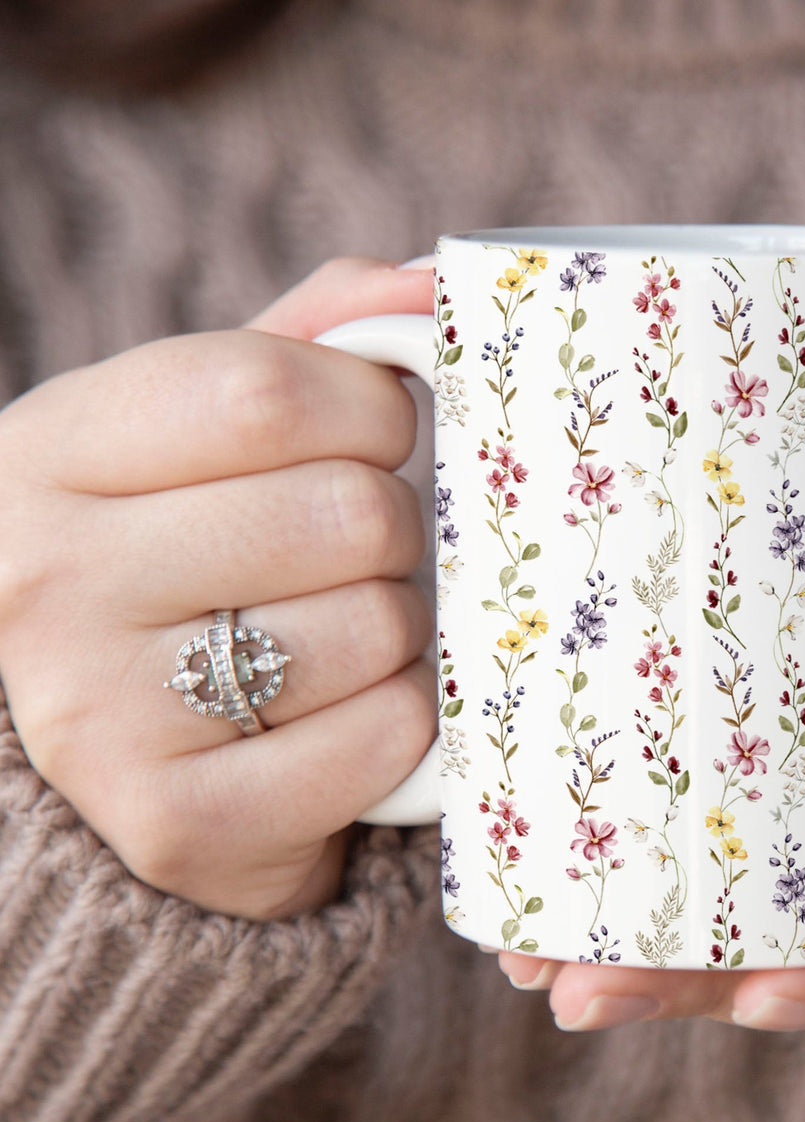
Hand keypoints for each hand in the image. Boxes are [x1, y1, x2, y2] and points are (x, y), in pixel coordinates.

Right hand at [0, 258, 434, 918]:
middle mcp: (44, 581)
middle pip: (342, 512)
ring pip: (375, 626)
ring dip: (401, 627)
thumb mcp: (213, 431)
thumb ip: (313, 339)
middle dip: (392, 527)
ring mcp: (99, 717)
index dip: (372, 409)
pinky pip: (387, 736)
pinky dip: (409, 720)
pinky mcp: (179, 824)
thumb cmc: (199, 555)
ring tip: (345, 634)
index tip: (381, 435)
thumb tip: (428, 282)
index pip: (264, 393)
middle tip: (359, 551)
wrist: (141, 753)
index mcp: (46, 452)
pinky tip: (352, 712)